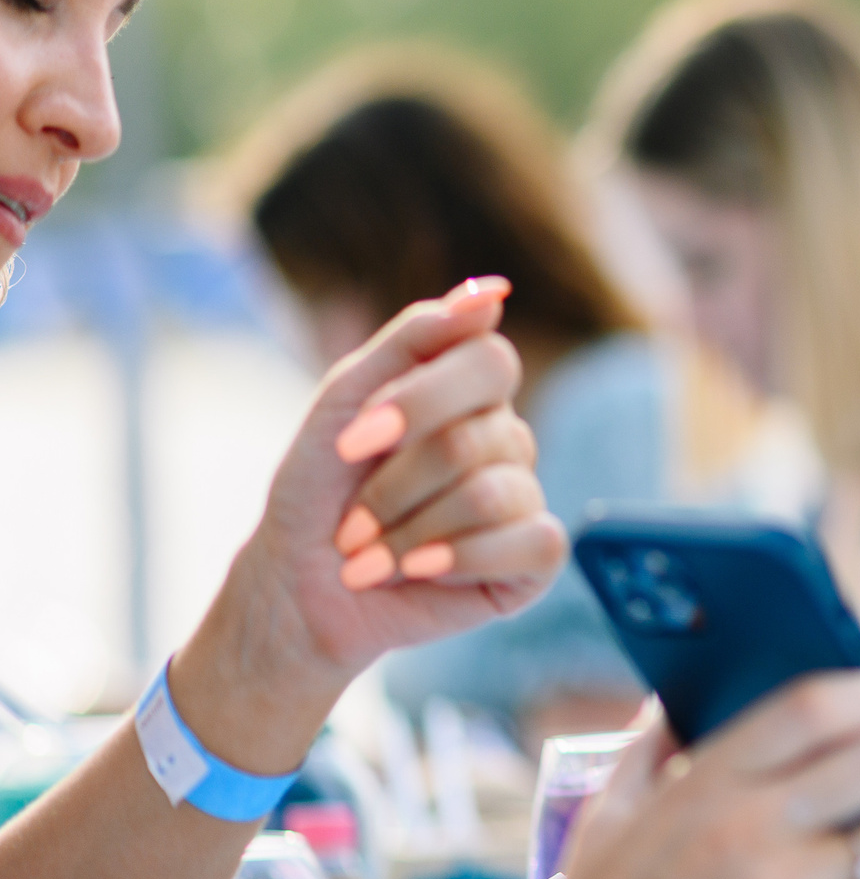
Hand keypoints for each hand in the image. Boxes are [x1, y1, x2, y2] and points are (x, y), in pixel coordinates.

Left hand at [175, 280, 569, 768]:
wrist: (303, 587)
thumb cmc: (320, 492)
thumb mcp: (345, 400)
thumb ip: (414, 337)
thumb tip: (493, 291)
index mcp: (467, 392)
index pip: (491, 360)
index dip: (421, 401)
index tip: (353, 440)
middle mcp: (506, 438)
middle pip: (479, 437)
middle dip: (396, 486)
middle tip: (352, 520)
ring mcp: (525, 496)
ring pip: (494, 494)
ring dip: (411, 534)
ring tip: (372, 556)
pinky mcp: (536, 558)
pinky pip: (534, 541)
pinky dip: (461, 559)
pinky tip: (420, 572)